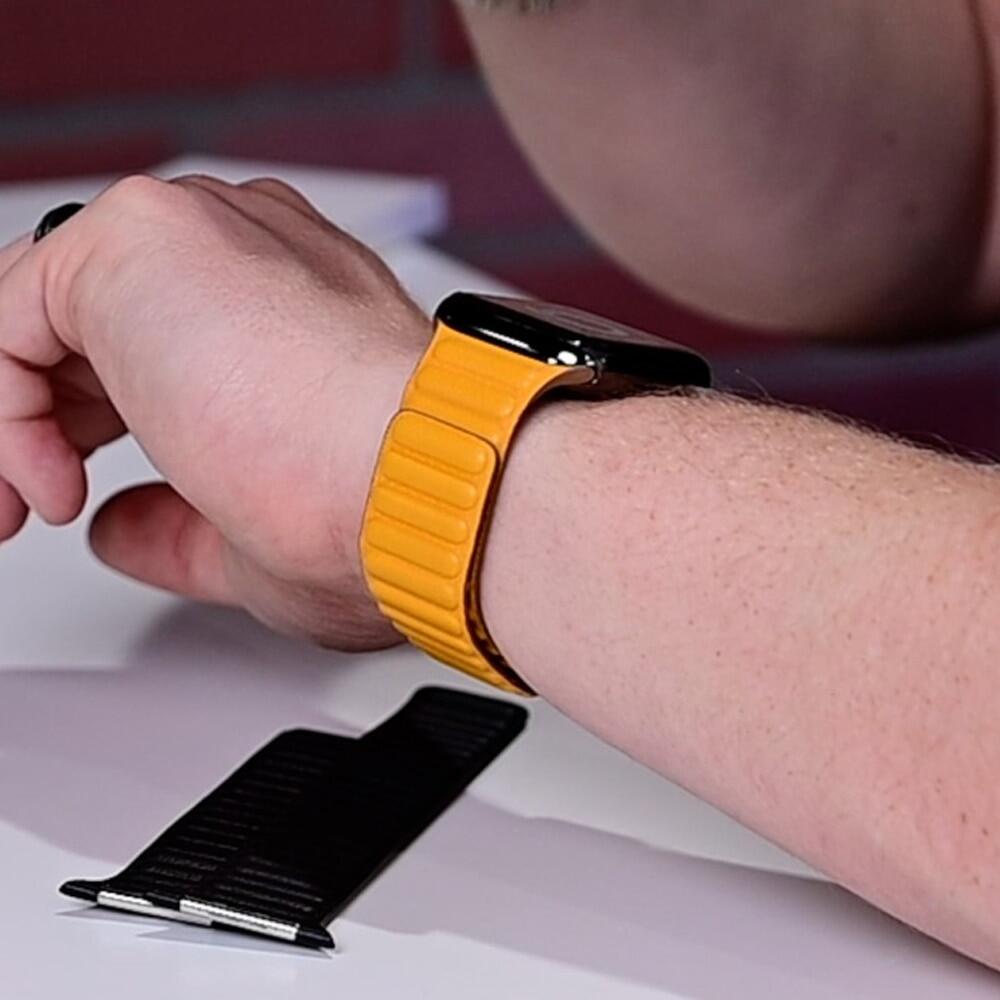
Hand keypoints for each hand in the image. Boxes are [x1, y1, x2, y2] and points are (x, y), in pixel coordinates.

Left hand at [0, 174, 428, 647]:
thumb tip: (122, 530)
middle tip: (40, 503)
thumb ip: (175, 525)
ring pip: (51, 311)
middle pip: (96, 321)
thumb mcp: (250, 536)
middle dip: (50, 422)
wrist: (426, 486)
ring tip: (35, 500)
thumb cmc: (381, 515)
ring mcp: (203, 236)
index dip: (106, 426)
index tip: (86, 496)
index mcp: (293, 309)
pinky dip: (7, 404)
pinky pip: (14, 313)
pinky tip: (51, 471)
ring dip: (22, 418)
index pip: (163, 343)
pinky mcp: (141, 236)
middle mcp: (250, 256)